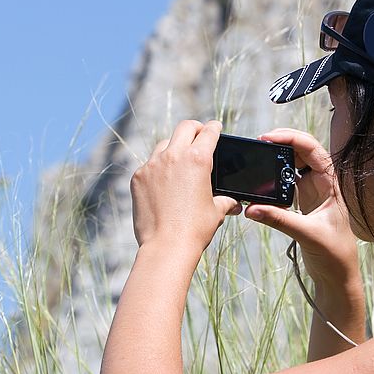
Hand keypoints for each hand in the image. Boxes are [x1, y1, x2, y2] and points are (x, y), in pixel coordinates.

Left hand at [130, 120, 241, 251]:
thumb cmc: (195, 229)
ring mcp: (152, 165)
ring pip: (164, 145)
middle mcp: (174, 156)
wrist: (167, 246)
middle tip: (198, 134)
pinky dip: (158, 169)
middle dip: (194, 129)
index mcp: (198, 159)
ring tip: (179, 160)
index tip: (215, 127)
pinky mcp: (138, 178)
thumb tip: (235, 203)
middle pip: (184, 128)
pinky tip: (163, 182)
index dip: (214, 128)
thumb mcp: (216, 212)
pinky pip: (149, 165)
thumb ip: (226, 201)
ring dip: (174, 147)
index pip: (209, 132)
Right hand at [245, 128, 359, 283]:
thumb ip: (279, 220)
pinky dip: (273, 178)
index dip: (290, 138)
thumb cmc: (335, 254)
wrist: (338, 275)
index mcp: (331, 183)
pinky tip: (261, 179)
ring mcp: (312, 190)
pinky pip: (285, 181)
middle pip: (301, 150)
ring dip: (276, 158)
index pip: (312, 149)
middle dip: (281, 142)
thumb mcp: (308, 234)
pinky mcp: (303, 201)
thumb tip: (251, 209)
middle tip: (259, 143)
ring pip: (292, 164)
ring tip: (258, 156)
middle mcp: (323, 182)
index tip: (267, 138)